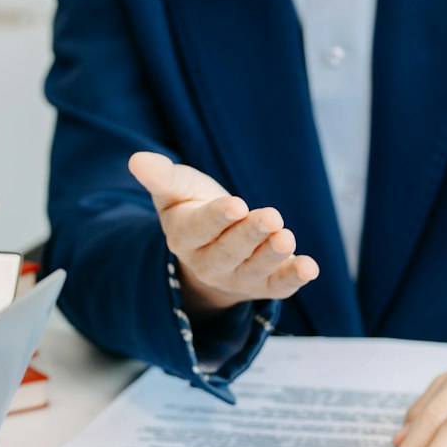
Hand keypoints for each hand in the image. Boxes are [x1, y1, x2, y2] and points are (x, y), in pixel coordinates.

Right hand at [128, 151, 319, 318]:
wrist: (212, 249)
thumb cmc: (194, 209)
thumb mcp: (176, 191)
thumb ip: (161, 177)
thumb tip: (136, 159)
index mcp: (185, 238)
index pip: (200, 229)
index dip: (217, 219)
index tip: (236, 205)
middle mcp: (210, 264)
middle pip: (229, 252)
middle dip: (250, 235)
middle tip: (270, 217)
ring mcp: (238, 278)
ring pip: (255, 269)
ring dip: (272, 255)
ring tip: (286, 237)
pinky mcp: (264, 286)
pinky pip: (279, 287)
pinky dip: (294, 278)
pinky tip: (310, 267)